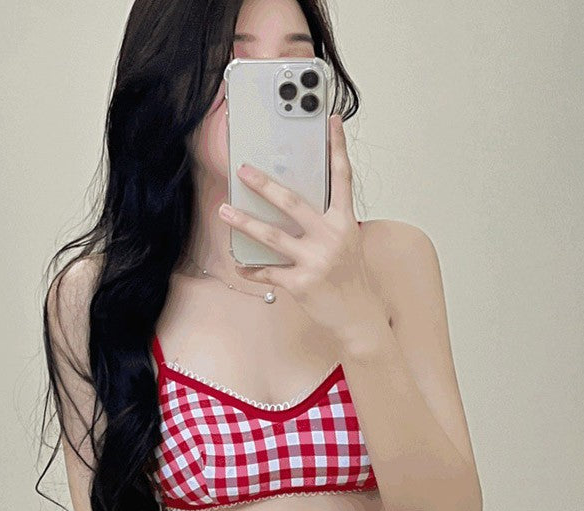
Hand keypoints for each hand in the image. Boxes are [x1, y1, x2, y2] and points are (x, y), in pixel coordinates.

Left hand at [217, 113, 384, 339]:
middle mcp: (331, 236)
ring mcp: (315, 260)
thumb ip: (325, 222)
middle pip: (293, 202)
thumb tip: (293, 204)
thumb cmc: (348, 277)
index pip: (341, 177)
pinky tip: (239, 264)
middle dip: (265, 184)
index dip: (337, 147)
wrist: (358, 316)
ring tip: (224, 210)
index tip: (331, 121)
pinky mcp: (301, 283)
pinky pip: (268, 272)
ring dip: (244, 222)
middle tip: (243, 170)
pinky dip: (251, 269)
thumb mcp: (345, 243)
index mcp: (344, 222)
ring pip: (272, 236)